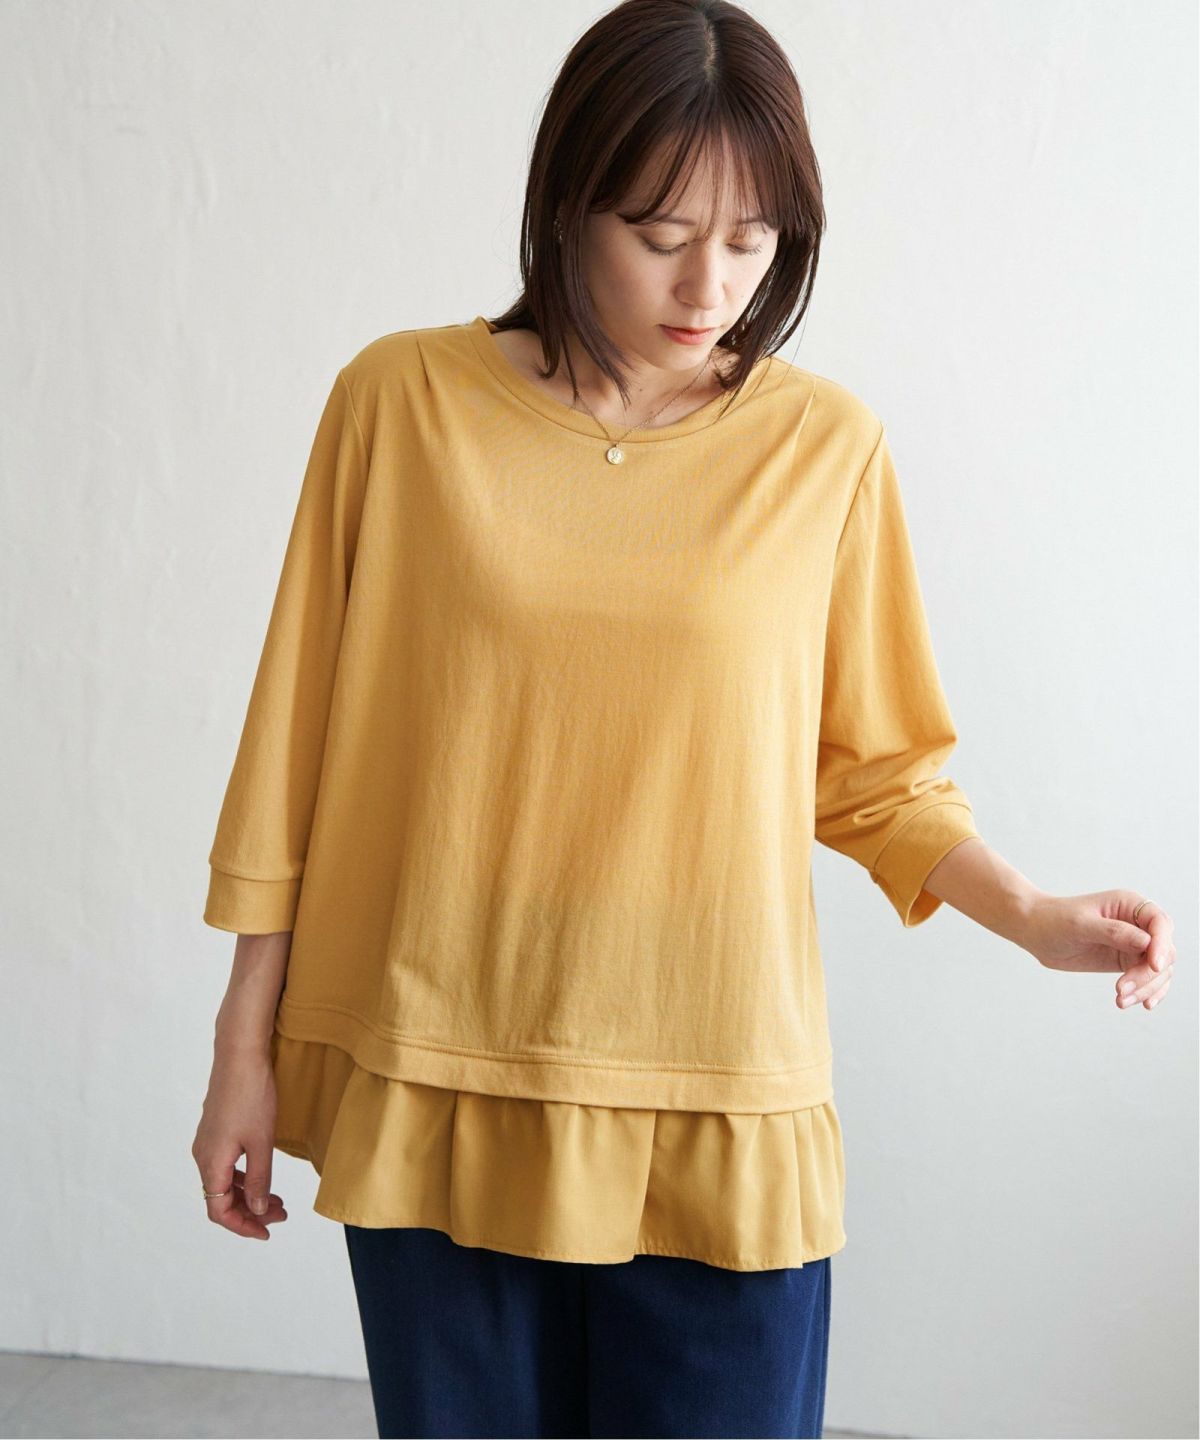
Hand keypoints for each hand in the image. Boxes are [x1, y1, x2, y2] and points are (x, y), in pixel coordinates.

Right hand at [192, 1047, 287, 1239]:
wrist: (239, 1054)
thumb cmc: (251, 1095)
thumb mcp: (261, 1143)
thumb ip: (258, 1180)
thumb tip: (255, 1210)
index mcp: (210, 1163)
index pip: (219, 1211)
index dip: (242, 1227)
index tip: (267, 1231)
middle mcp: (202, 1155)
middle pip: (220, 1199)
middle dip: (250, 1211)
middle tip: (281, 1213)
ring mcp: (207, 1141)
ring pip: (223, 1182)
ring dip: (247, 1194)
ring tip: (276, 1198)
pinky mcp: (215, 1129)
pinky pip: (224, 1165)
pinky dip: (242, 1177)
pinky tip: (261, 1174)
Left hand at [1024, 890, 1176, 1011]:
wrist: (1035, 932)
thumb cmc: (1054, 920)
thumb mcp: (1080, 924)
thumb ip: (1113, 932)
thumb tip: (1146, 942)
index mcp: (1129, 904)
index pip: (1160, 924)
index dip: (1162, 945)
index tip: (1153, 965)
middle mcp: (1137, 924)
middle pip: (1163, 951)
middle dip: (1148, 974)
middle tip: (1122, 989)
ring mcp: (1134, 944)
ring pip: (1158, 970)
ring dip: (1146, 988)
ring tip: (1121, 1000)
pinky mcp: (1126, 961)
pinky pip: (1147, 979)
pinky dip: (1147, 992)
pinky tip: (1141, 1004)